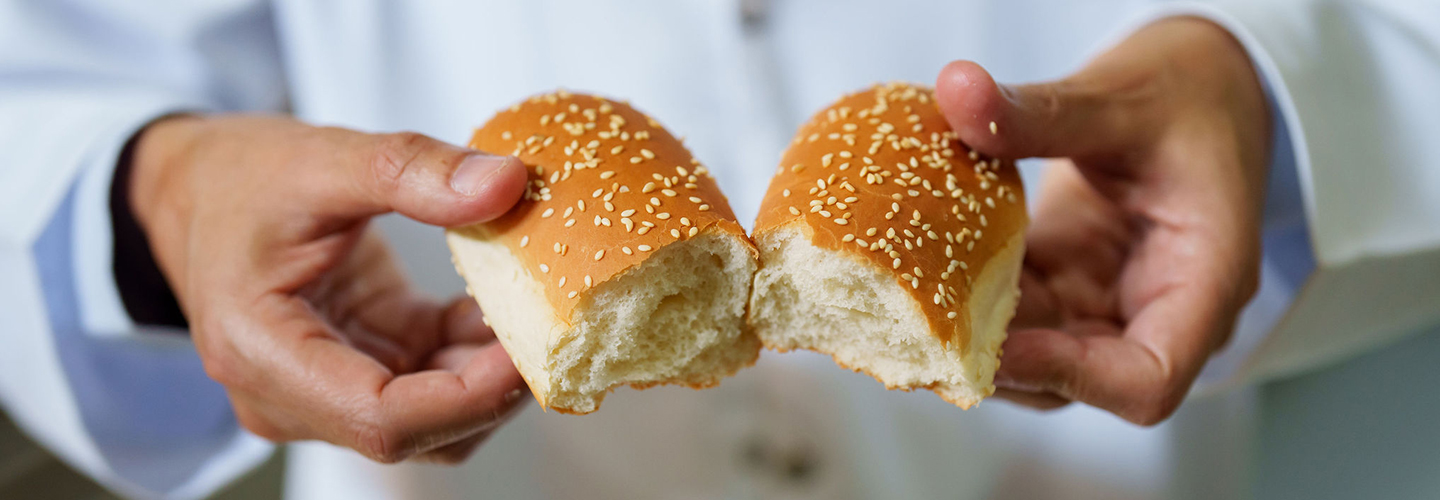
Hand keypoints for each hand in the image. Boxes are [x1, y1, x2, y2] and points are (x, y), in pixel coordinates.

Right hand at [128, 115, 530, 461]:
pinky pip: (436, 381)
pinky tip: (502, 302)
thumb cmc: (240, 178)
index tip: (528, 353)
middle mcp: (292, 395)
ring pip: (435, 419)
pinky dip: (477, 351)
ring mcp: (331, 387)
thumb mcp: (322, 158)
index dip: (466, 399)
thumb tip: (505, 184)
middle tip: (555, 327)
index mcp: (262, 354)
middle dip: (492, 389)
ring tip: (533, 307)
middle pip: (416, 432)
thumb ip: (412, 170)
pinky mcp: (367, 364)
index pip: (381, 420)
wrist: (199, 187)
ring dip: (490, 374)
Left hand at [935, 17, 1270, 423]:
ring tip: (919, 301)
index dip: (1069, 376)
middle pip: (1083, 380)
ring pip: (1041, 355)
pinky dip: (975, 300)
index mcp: (1204, 280)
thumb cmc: (1188, 91)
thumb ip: (1042, 109)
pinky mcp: (1073, 282)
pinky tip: (927, 270)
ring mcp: (1112, 299)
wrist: (1205, 80)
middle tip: (928, 326)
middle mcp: (1160, 308)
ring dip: (980, 335)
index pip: (1148, 380)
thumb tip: (956, 88)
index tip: (994, 347)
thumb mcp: (1120, 95)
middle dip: (1005, 362)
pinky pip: (1021, 313)